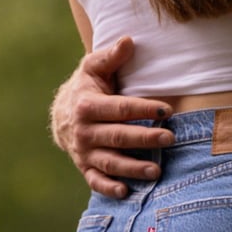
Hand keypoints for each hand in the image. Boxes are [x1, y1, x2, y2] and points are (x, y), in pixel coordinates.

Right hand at [50, 37, 173, 197]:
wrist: (62, 111)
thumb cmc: (87, 84)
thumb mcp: (94, 66)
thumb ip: (111, 56)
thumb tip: (128, 40)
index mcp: (87, 105)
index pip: (120, 108)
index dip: (143, 109)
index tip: (166, 110)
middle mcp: (85, 131)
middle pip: (118, 136)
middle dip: (144, 138)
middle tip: (169, 138)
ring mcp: (83, 151)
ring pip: (110, 162)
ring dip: (133, 167)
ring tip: (156, 170)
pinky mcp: (84, 165)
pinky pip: (95, 180)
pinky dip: (109, 188)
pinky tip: (127, 191)